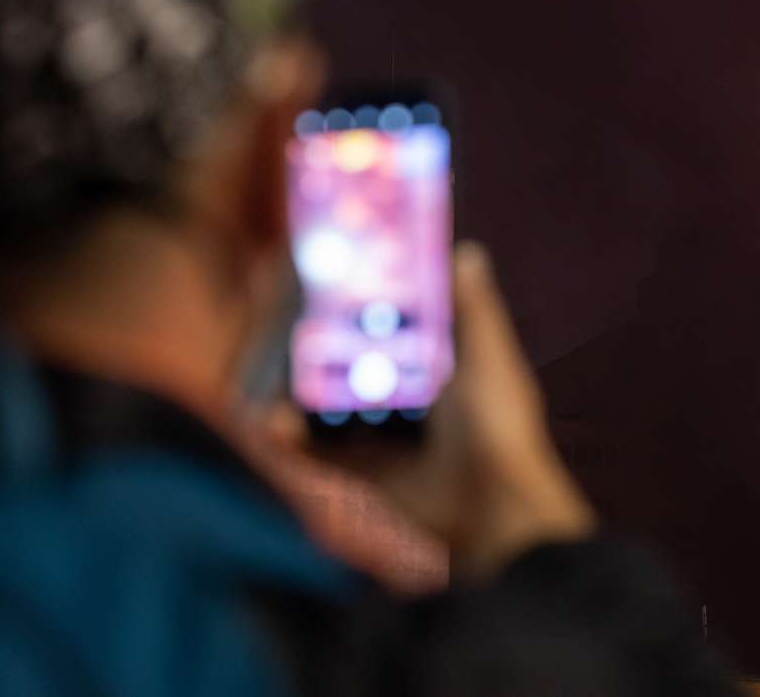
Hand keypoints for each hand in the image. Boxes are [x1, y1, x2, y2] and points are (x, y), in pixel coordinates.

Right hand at [261, 242, 594, 580]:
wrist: (494, 509)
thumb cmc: (501, 426)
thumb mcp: (491, 358)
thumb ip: (476, 307)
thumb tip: (468, 250)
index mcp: (435, 364)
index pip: (383, 322)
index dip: (352, 300)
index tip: (317, 274)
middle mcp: (403, 396)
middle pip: (343, 360)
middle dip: (306, 341)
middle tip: (270, 317)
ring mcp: (378, 435)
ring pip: (320, 402)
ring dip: (288, 386)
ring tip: (258, 369)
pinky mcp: (360, 472)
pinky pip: (312, 449)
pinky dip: (287, 434)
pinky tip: (267, 417)